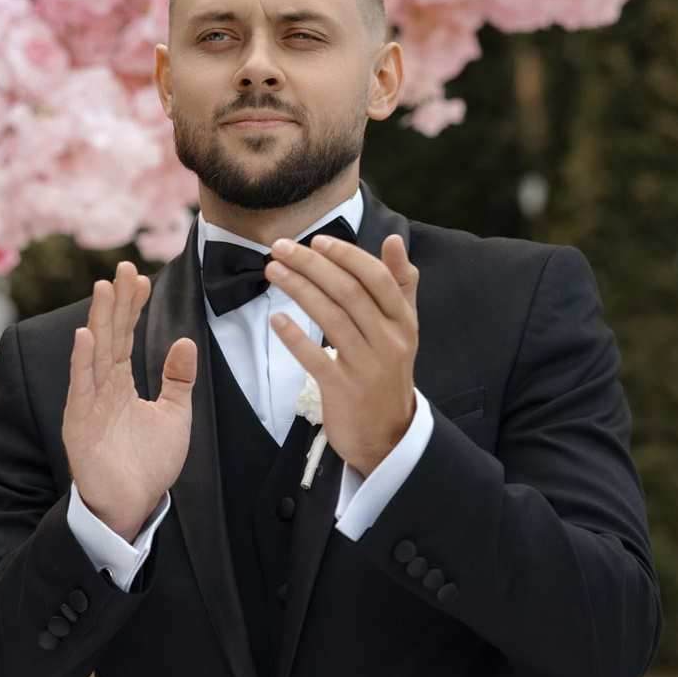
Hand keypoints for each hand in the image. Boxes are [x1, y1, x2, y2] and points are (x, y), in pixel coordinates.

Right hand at [63, 261, 196, 538]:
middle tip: (124, 268)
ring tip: (104, 289)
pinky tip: (85, 335)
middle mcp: (101, 388)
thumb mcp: (175, 416)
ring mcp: (88, 404)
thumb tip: (185, 342)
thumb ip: (178, 380)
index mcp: (120, 385)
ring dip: (98, 321)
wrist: (134, 506)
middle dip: (116, 303)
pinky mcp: (79, 425)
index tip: (142, 278)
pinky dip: (82, 362)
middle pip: (109, 336)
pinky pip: (80, 388)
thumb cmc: (149, 465)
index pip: (125, 337)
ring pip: (94, 354)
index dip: (133, 308)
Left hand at [264, 232, 419, 474]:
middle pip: (349, 292)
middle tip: (280, 248)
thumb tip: (395, 240)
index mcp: (403, 322)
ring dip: (299, 289)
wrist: (388, 435)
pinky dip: (295, 337)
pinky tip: (276, 319)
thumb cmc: (388, 374)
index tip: (316, 241)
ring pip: (332, 318)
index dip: (345, 256)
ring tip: (273, 271)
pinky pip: (316, 358)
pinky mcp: (344, 391)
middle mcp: (389, 341)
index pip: (376, 278)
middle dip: (312, 265)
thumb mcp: (404, 329)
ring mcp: (367, 367)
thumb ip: (401, 284)